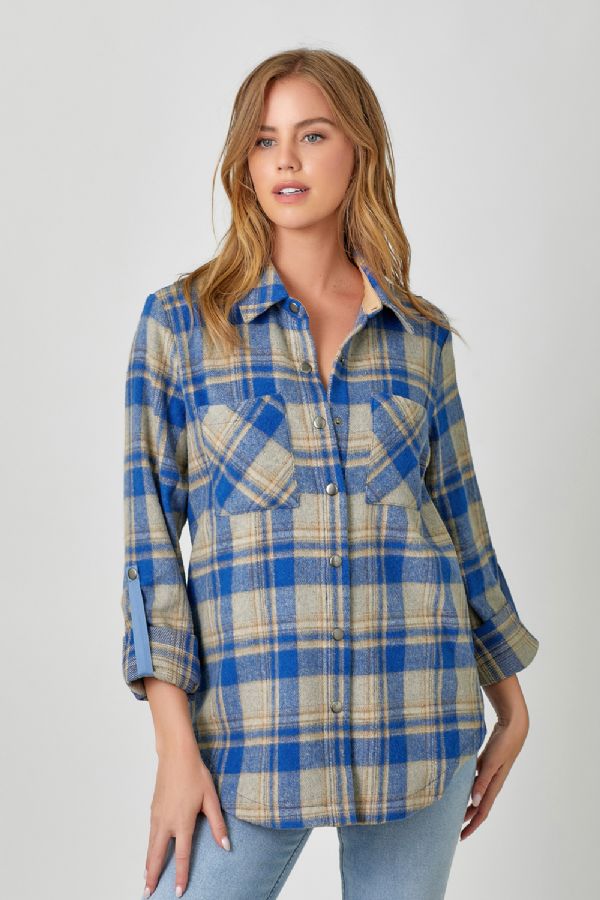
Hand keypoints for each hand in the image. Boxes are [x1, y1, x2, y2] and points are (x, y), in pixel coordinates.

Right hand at [143, 737, 229, 896]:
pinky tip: (150, 853)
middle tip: (147, 893)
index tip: (178, 891)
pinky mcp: (153, 810)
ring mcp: (157, 816)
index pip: (181, 855)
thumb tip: (226, 846)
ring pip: (150, 846)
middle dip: (152, 876)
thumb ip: (217, 825)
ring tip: (147, 879)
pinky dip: (148, 849)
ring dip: (148, 864)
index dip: (180, 875)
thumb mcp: (211, 799)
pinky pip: (150, 835)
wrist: (176, 755)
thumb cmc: (195, 774)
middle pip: (156, 856)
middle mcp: (166, 822)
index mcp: (182, 821)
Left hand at [460, 708, 528, 840]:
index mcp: (494, 786)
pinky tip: (458, 786)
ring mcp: (489, 773)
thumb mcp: (490, 763)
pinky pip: (475, 780)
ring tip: (453, 809)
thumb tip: (474, 802)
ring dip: (466, 803)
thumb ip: (482, 782)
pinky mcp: (486, 763)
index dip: (472, 825)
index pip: (482, 812)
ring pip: (476, 794)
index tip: (461, 837)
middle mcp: (492, 782)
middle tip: (451, 827)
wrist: (512, 727)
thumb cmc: (503, 744)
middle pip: (478, 806)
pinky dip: (466, 786)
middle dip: (467, 818)